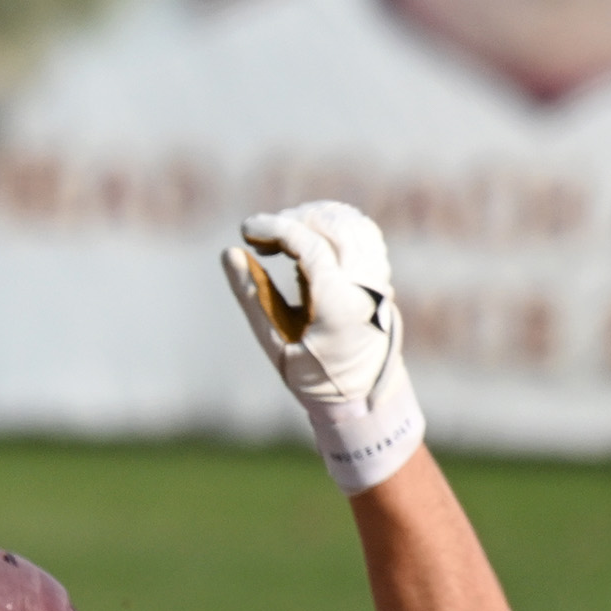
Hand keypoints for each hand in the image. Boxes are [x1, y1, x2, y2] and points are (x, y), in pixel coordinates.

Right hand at [221, 200, 398, 405]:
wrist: (362, 392)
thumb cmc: (311, 374)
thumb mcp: (274, 343)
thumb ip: (252, 296)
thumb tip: (230, 253)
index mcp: (340, 307)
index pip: (311, 246)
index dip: (276, 229)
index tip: (245, 230)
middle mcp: (366, 287)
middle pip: (332, 227)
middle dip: (290, 220)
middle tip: (258, 237)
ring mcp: (378, 279)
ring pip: (349, 223)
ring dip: (310, 218)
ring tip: (280, 235)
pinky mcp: (380, 274)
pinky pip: (362, 231)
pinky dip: (332, 222)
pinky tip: (306, 235)